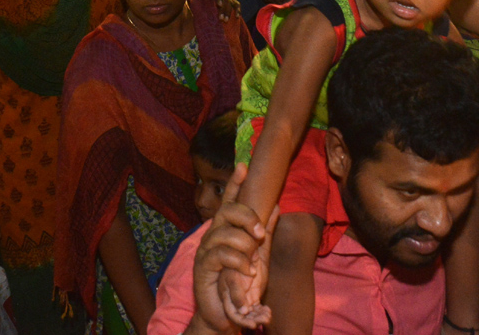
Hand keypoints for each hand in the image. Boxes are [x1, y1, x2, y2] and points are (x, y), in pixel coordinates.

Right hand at [190, 165, 273, 333]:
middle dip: (247, 217)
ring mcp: (206, 249)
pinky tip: (247, 271)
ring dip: (244, 246)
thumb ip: (266, 232)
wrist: (226, 313)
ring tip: (253, 263)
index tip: (244, 165)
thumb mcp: (259, 256)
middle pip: (227, 211)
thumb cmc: (241, 284)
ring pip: (225, 233)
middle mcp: (213, 235)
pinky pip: (221, 254)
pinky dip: (238, 262)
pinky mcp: (202, 265)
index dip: (236, 184)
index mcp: (226, 230)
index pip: (230, 202)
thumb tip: (276, 206)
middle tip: (260, 234)